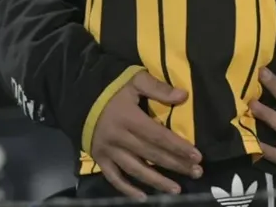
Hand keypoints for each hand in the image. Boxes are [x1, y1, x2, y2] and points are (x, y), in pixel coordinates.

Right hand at [90, 71, 202, 198]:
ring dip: (157, 181)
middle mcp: (119, 138)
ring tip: (176, 189)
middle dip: (175, 165)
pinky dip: (128, 189)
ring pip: (135, 170)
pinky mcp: (100, 159)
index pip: (158, 136)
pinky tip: (143, 197)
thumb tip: (183, 96)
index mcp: (129, 118)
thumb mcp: (134, 80)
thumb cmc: (111, 89)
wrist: (79, 99)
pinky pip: (114, 178)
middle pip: (151, 155)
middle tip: (196, 172)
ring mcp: (108, 151)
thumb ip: (158, 88)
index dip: (178, 146)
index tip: (197, 155)